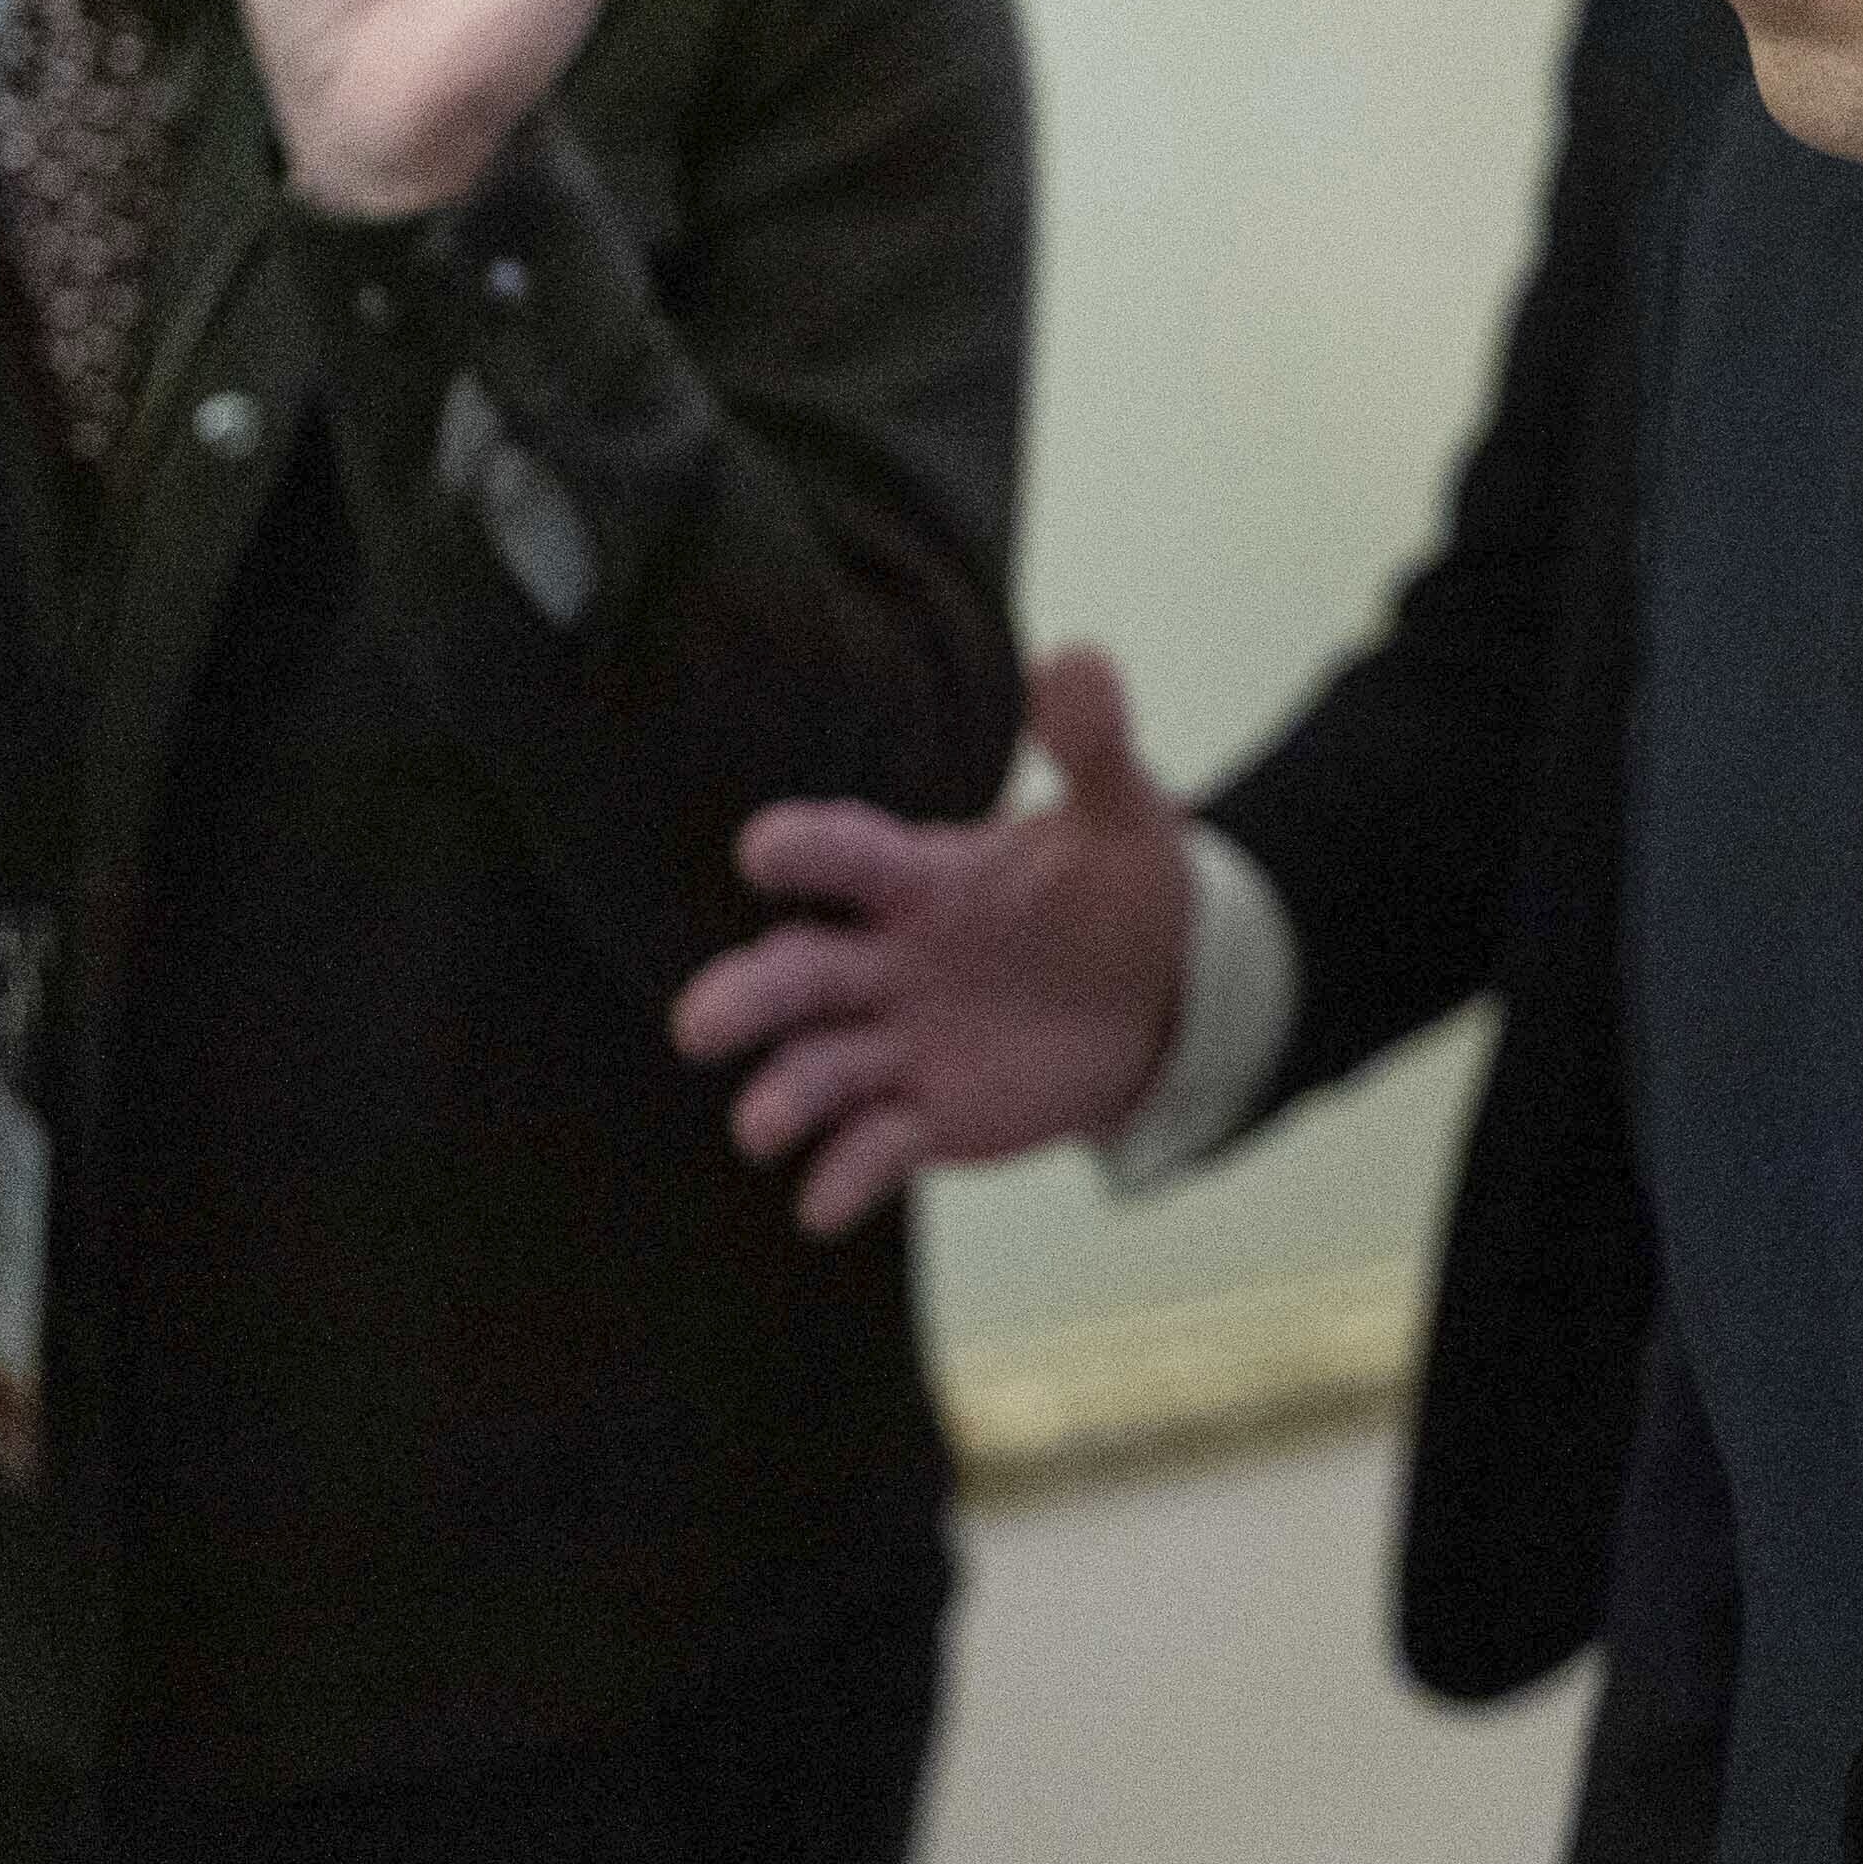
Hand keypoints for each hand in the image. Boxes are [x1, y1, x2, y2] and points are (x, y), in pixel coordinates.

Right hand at [670, 644, 1194, 1231]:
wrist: (1161, 994)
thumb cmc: (1117, 890)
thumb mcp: (1120, 814)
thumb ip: (1090, 746)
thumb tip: (1078, 660)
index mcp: (922, 879)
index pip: (850, 857)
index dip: (807, 853)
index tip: (761, 850)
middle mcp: (887, 961)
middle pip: (798, 976)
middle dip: (748, 998)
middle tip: (701, 1024)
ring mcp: (898, 1043)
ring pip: (817, 1069)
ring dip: (783, 1098)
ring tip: (762, 1125)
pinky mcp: (924, 1116)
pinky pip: (871, 1149)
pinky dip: (843, 1176)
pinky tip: (820, 1204)